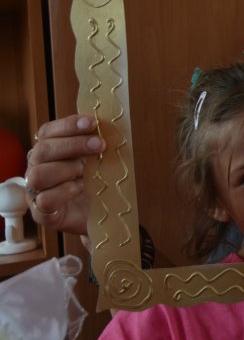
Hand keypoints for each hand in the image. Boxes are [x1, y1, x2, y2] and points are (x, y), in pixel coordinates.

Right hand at [25, 115, 105, 234]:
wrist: (100, 217)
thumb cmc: (97, 185)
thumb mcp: (99, 161)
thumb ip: (98, 146)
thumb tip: (110, 128)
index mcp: (50, 152)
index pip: (47, 132)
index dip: (68, 125)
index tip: (92, 122)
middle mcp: (38, 168)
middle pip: (43, 150)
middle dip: (73, 144)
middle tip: (99, 145)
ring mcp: (37, 191)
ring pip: (38, 175)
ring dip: (66, 169)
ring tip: (86, 171)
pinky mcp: (43, 213)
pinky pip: (44, 200)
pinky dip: (64, 192)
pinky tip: (80, 188)